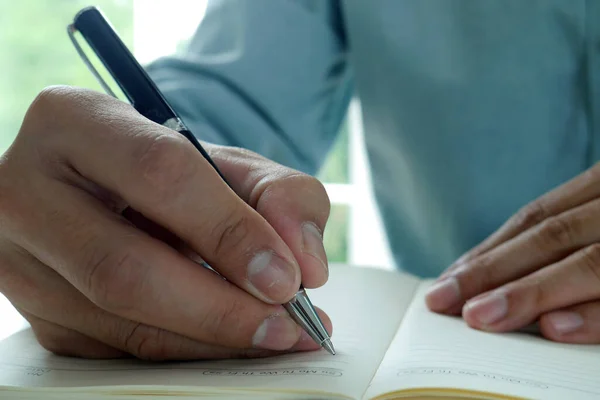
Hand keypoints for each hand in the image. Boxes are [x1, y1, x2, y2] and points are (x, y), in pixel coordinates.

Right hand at [0, 86, 330, 359]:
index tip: (286, 278)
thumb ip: (283, 196)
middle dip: (218, 307)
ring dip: (208, 339)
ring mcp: (19, 259)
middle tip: (286, 324)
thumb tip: (304, 266)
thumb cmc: (172, 171)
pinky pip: (115, 347)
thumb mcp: (230, 163)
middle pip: (122, 267)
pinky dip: (183, 351)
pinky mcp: (36, 311)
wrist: (111, 191)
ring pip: (117, 318)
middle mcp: (29, 189)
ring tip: (274, 336)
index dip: (228, 231)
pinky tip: (227, 342)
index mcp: (75, 123)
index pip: (158, 174)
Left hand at [426, 164, 599, 342]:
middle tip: (442, 301)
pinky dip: (594, 313)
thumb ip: (563, 239)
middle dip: (491, 270)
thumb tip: (492, 280)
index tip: (445, 281)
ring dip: (529, 292)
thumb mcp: (597, 221)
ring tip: (480, 316)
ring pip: (587, 262)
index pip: (536, 218)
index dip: (489, 250)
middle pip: (549, 237)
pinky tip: (554, 328)